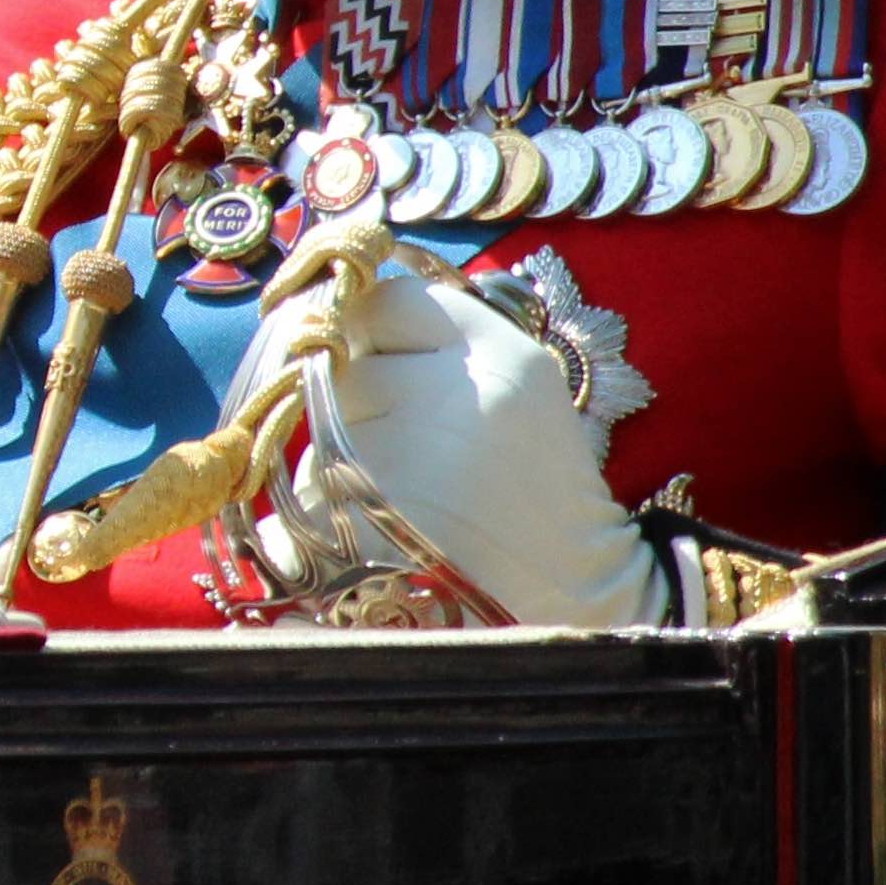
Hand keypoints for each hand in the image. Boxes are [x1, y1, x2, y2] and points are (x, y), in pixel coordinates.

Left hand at [249, 248, 667, 628]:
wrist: (576, 585)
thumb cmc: (536, 478)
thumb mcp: (513, 384)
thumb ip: (437, 340)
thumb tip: (329, 312)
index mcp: (498, 354)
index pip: (387, 299)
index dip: (372, 328)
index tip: (377, 354)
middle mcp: (452, 397)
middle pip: (346, 366)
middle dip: (357, 397)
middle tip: (408, 441)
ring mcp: (407, 461)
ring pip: (319, 432)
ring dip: (339, 456)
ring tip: (407, 490)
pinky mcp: (370, 525)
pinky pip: (309, 496)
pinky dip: (326, 513)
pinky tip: (383, 529)